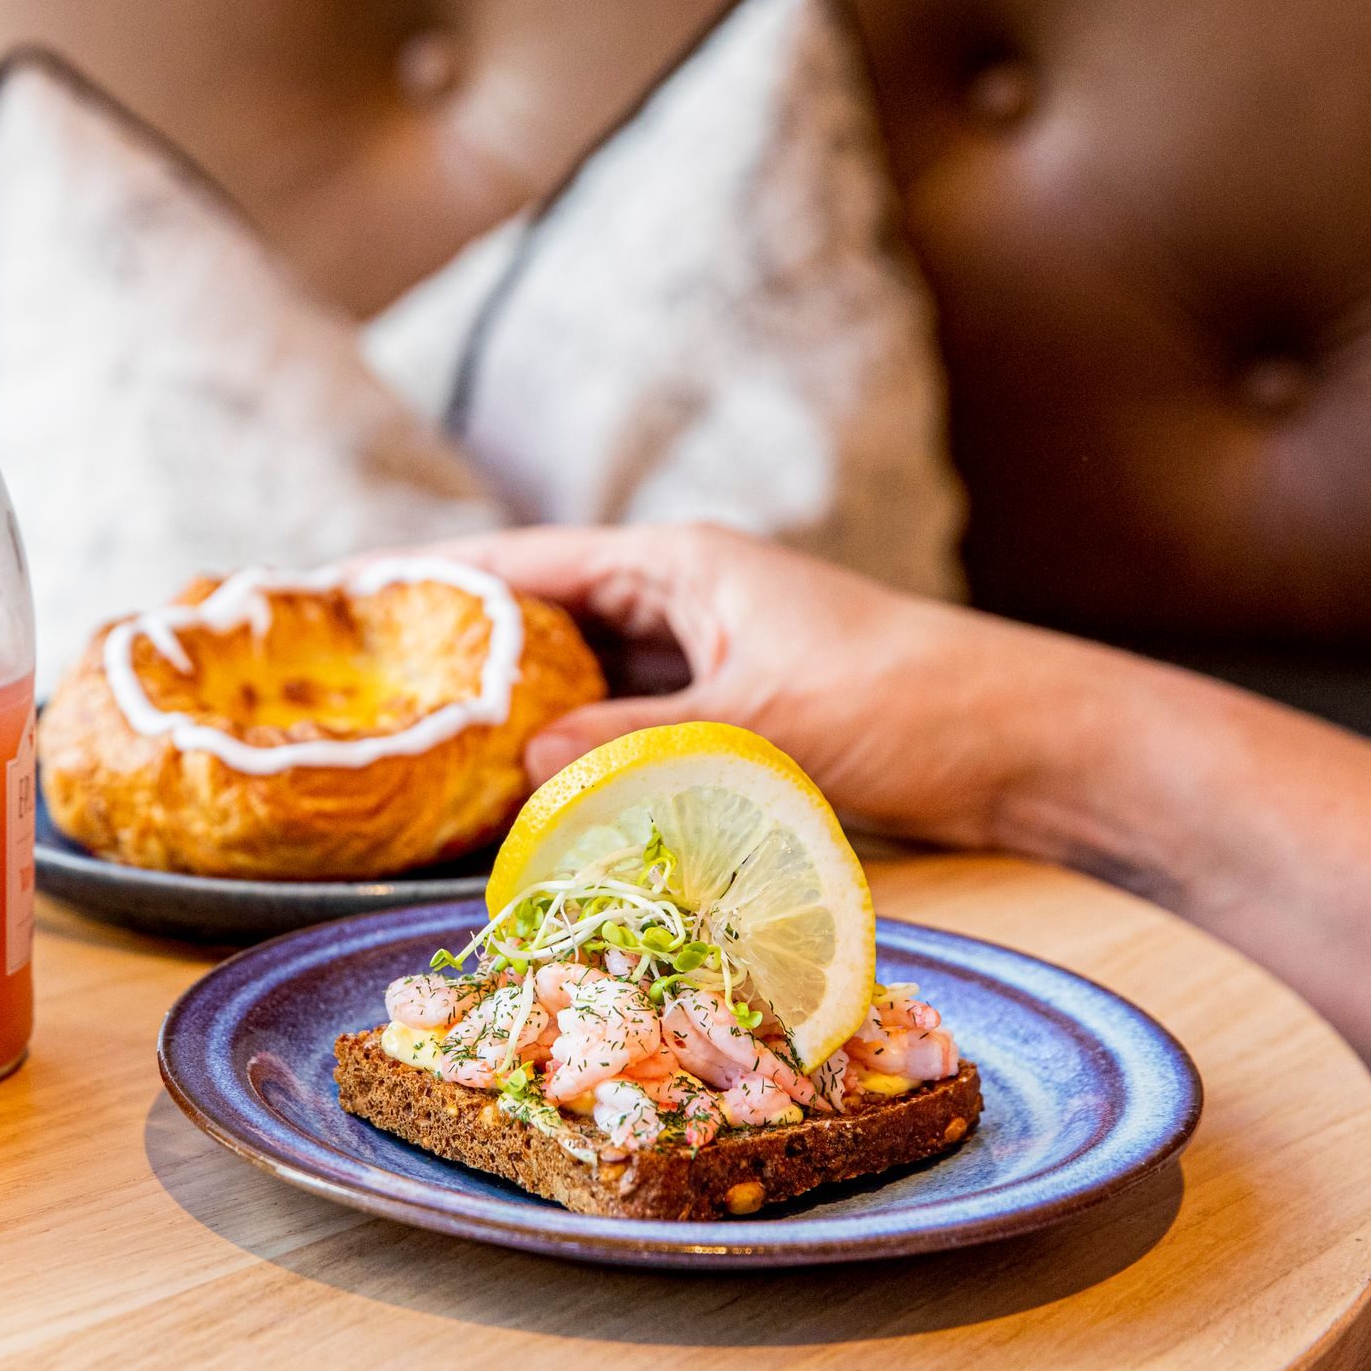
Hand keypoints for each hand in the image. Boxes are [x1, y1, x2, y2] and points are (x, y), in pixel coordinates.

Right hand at [429, 523, 1144, 850]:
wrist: (1029, 744)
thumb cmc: (908, 705)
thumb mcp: (757, 727)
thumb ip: (634, 744)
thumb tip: (521, 763)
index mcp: (681, 565)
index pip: (525, 563)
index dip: (432, 579)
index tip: (341, 594)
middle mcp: (685, 602)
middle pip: (543, 623)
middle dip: (460, 658)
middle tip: (364, 700)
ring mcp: (708, 662)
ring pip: (582, 687)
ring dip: (516, 722)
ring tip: (421, 761)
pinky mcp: (734, 720)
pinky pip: (627, 735)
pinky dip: (576, 762)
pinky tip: (525, 806)